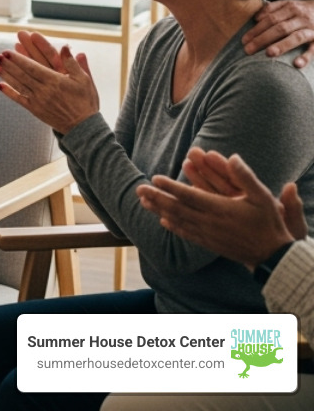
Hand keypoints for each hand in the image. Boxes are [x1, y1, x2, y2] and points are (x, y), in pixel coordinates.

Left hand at [0, 31, 99, 133]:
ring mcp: (38, 101)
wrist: (83, 127)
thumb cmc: (85, 101)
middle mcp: (44, 91)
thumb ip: (72, 63)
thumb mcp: (84, 80)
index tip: (8, 51)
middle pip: (22, 75)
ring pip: (19, 85)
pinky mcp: (35, 110)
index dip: (19, 59)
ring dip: (6, 76)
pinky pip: (20, 100)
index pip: (33, 67)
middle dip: (8, 65)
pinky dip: (9, 92)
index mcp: (55, 81)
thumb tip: (65, 47)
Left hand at [136, 147, 304, 269]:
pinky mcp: (210, 244)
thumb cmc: (269, 223)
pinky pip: (187, 234)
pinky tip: (163, 221)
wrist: (273, 255)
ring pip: (178, 221)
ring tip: (143, 202)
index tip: (155, 178)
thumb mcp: (262, 196)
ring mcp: (208, 235)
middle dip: (157, 197)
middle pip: (177, 208)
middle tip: (139, 188)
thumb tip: (232, 156)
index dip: (170, 187)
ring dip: (159, 210)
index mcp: (220, 209)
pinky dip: (173, 227)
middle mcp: (210, 222)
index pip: (189, 195)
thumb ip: (246, 177)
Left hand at [242, 0, 313, 67]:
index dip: (256, 29)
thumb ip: (271, 9)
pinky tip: (297, 64)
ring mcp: (312, 29)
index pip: (270, 19)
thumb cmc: (300, 10)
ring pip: (297, 37)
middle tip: (248, 50)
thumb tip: (255, 18)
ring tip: (268, 54)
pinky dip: (306, 57)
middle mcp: (302, 18)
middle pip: (280, 28)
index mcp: (291, 8)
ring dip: (282, 45)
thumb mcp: (287, 4)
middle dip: (263, 39)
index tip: (244, 40)